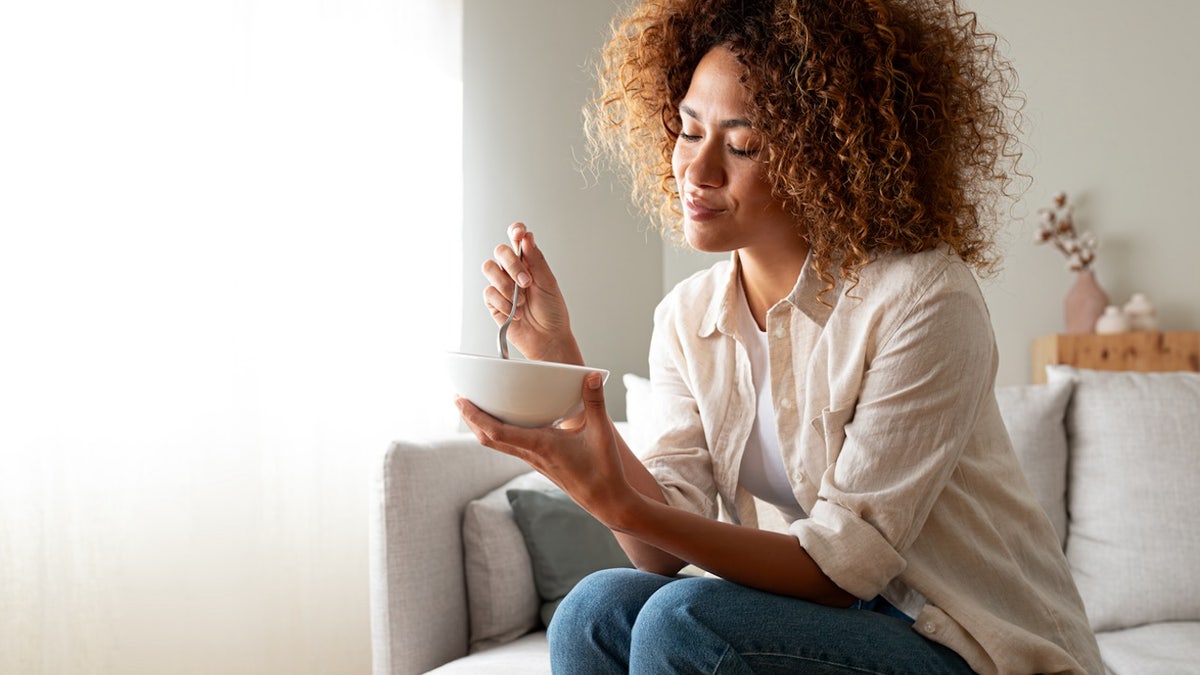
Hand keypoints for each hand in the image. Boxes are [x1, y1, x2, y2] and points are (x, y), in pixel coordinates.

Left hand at [455, 372, 633, 525]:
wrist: (607, 501)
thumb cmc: (604, 471)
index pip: (497, 432)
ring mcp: (533, 461)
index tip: (461, 400)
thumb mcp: (601, 433)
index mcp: (541, 446)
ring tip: (474, 408)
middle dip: (470, 419)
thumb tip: (592, 375)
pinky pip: (509, 448)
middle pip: (488, 439)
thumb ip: (595, 402)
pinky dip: (497, 434)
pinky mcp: (539, 464)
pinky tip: (504, 423)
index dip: (475, 415)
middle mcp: (531, 455)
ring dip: (481, 427)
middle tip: (458, 398)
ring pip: (497, 444)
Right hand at [482, 222, 582, 364]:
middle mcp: (513, 270)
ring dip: (506, 286)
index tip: (519, 233)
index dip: (515, 231)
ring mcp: (502, 285)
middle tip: (526, 282)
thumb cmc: (552, 312)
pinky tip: (515, 312)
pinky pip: (489, 293)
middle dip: (513, 265)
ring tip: (521, 301)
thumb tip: (527, 238)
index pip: (517, 239)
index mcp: (529, 262)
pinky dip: (504, 303)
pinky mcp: (493, 301)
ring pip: (489, 269)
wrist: (547, 338)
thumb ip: (536, 260)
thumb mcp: (548, 283)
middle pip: (500, 251)